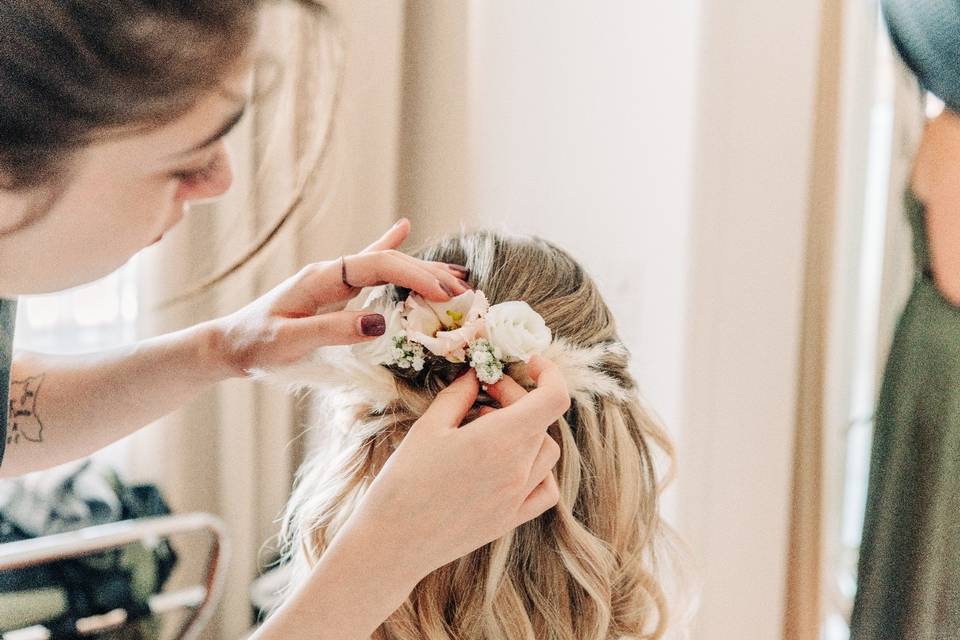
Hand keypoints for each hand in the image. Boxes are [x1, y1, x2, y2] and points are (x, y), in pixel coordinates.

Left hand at [209, 218, 471, 376]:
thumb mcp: (291, 342)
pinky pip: (370, 267)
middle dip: (428, 275)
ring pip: (385, 265)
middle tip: (463, 293)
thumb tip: (380, 320)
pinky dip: (390, 248)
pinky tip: (404, 228)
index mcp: (321, 278)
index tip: (443, 293)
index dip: (413, 275)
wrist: (229, 345)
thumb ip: (334, 330)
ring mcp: (333, 278)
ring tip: (456, 277)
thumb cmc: (255, 345)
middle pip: (389, 263)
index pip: (377, 266)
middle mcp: (331, 272)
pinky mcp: (334, 290)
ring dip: (420, 270)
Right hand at [337, 354, 567, 583]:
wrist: (393, 542)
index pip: (553, 398)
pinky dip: (538, 469)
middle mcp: (518, 469)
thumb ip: (459, 395)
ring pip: (546, 451)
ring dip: (526, 431)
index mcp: (501, 439)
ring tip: (487, 426)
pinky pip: (545, 489)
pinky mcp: (510, 520)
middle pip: (541, 421)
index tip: (528, 363)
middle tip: (482, 392)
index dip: (548, 373)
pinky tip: (509, 463)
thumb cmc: (404, 481)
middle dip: (516, 397)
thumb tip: (476, 374)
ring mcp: (518, 498)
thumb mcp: (429, 427)